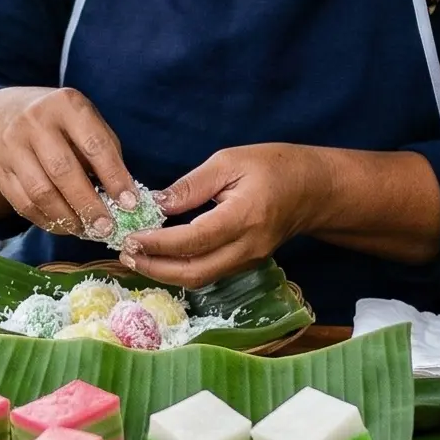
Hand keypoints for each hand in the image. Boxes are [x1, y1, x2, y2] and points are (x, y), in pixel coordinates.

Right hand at [0, 87, 137, 239]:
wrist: (10, 115)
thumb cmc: (64, 125)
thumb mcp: (89, 124)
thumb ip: (107, 155)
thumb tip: (125, 199)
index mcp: (66, 104)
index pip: (94, 145)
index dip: (114, 177)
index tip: (130, 204)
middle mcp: (35, 121)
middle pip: (63, 171)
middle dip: (88, 204)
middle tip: (107, 228)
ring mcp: (13, 145)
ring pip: (40, 192)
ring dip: (67, 218)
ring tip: (86, 230)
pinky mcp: (0, 170)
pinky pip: (24, 204)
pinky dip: (47, 221)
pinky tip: (65, 226)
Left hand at [124, 144, 338, 286]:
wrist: (314, 189)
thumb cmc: (274, 167)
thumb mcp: (230, 161)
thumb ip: (192, 185)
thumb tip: (156, 204)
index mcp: (244, 217)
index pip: (194, 240)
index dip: (159, 244)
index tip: (131, 237)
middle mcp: (247, 247)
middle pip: (195, 272)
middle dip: (155, 268)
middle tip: (125, 253)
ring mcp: (248, 260)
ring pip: (201, 279)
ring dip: (165, 273)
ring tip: (135, 258)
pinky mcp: (245, 263)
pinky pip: (209, 274)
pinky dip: (181, 270)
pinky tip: (160, 258)